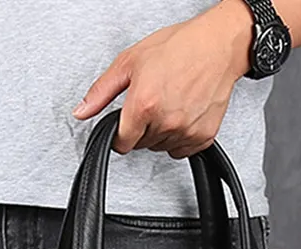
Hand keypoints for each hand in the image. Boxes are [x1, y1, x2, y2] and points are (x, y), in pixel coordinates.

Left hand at [72, 0, 253, 157]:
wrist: (219, 46)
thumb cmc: (179, 47)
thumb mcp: (130, 62)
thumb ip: (102, 91)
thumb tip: (81, 111)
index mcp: (144, 104)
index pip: (122, 143)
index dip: (120, 134)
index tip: (124, 125)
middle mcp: (165, 121)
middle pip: (141, 144)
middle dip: (141, 128)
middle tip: (152, 102)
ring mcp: (186, 131)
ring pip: (161, 147)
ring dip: (160, 133)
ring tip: (168, 104)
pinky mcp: (203, 136)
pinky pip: (182, 150)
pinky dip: (179, 137)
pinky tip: (182, 114)